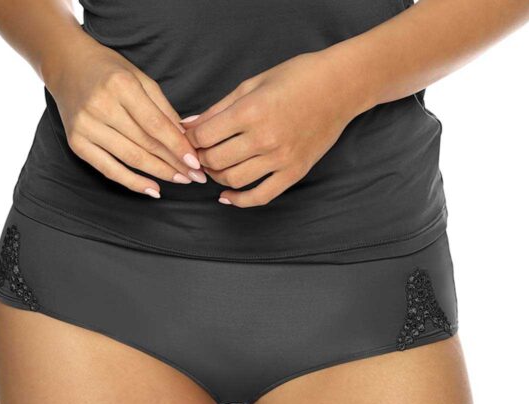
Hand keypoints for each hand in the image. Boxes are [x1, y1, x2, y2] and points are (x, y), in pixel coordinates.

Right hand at [46, 42, 205, 197]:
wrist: (67, 65)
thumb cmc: (110, 71)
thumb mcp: (141, 79)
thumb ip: (164, 109)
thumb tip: (186, 140)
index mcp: (121, 85)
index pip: (156, 125)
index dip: (178, 147)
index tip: (196, 162)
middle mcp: (100, 106)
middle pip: (146, 144)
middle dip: (174, 163)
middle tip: (196, 177)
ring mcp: (86, 126)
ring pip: (131, 159)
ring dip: (160, 174)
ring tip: (181, 180)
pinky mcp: (76, 143)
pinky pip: (109, 170)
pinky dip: (133, 183)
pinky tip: (154, 189)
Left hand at [182, 50, 367, 206]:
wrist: (340, 87)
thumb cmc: (296, 77)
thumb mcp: (252, 84)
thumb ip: (218, 108)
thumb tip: (188, 125)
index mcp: (251, 111)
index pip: (204, 136)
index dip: (191, 139)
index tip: (191, 137)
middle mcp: (264, 138)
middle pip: (214, 160)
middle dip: (201, 157)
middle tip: (201, 151)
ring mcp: (280, 159)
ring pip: (232, 180)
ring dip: (216, 176)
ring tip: (216, 166)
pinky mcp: (294, 172)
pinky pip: (260, 196)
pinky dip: (239, 200)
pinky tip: (226, 196)